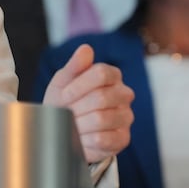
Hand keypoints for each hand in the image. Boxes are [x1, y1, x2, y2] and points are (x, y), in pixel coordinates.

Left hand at [43, 44, 133, 163]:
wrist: (62, 128)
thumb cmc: (64, 100)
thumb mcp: (63, 81)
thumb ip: (75, 65)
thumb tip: (86, 49)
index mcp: (111, 75)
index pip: (102, 73)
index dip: (78, 86)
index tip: (63, 95)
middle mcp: (124, 94)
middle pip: (101, 97)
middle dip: (75, 106)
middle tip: (64, 111)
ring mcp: (126, 117)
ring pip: (102, 118)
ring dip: (78, 123)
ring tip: (70, 124)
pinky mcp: (123, 138)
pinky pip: (104, 138)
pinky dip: (85, 138)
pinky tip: (79, 136)